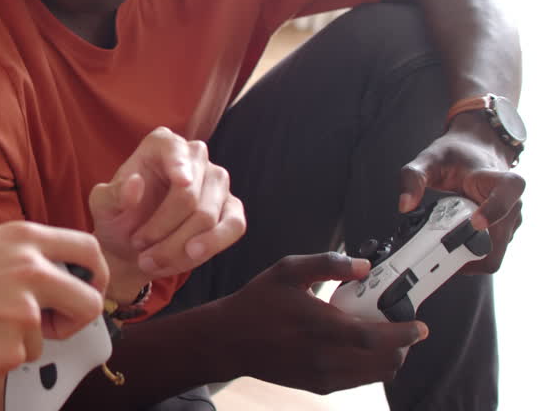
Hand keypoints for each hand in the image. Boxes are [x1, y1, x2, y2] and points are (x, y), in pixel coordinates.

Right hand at [0, 221, 108, 379]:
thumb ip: (22, 250)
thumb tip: (57, 265)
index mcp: (23, 239)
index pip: (87, 250)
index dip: (96, 274)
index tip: (88, 287)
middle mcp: (29, 270)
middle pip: (89, 301)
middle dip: (76, 319)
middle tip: (54, 325)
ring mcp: (22, 311)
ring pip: (46, 337)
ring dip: (21, 339)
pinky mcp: (11, 347)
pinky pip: (20, 358)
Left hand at [88, 127, 245, 300]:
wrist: (134, 249)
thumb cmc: (117, 219)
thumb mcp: (103, 207)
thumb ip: (115, 194)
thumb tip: (136, 182)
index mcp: (161, 145)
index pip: (174, 150)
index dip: (178, 165)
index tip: (182, 182)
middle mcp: (195, 156)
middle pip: (189, 195)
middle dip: (163, 229)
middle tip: (138, 246)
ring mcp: (217, 182)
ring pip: (208, 216)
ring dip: (179, 246)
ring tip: (151, 261)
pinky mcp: (232, 208)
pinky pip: (233, 226)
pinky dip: (210, 246)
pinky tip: (190, 256)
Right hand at [216, 253, 427, 393]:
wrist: (230, 340)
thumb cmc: (258, 303)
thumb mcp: (287, 270)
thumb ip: (328, 264)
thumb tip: (363, 265)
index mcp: (320, 326)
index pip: (375, 337)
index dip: (404, 333)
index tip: (419, 325)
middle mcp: (325, 356)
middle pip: (384, 361)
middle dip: (402, 346)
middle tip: (400, 327)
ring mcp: (323, 375)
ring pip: (375, 374)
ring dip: (388, 357)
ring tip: (380, 336)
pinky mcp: (319, 385)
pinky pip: (358, 380)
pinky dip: (369, 366)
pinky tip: (358, 347)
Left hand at [400, 116, 524, 273]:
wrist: (474, 151)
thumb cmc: (456, 154)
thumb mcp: (429, 159)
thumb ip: (413, 178)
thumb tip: (404, 205)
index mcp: (498, 179)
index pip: (508, 193)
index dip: (494, 210)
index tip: (475, 221)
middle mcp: (510, 202)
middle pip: (499, 240)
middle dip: (469, 252)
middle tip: (438, 254)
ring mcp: (507, 220)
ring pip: (494, 254)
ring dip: (467, 259)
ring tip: (439, 251)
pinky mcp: (501, 232)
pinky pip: (488, 254)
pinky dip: (467, 257)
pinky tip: (447, 249)